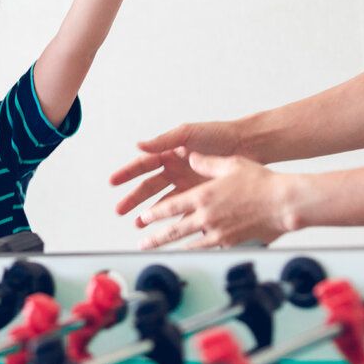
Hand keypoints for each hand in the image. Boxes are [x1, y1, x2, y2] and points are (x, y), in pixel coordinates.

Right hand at [110, 120, 248, 219]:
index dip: (127, 174)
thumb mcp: (188, 134)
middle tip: (120, 210)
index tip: (114, 182)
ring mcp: (188, 184)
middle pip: (149, 188)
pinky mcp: (201, 196)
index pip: (143, 165)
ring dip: (151, 213)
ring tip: (140, 225)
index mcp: (170, 154)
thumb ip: (163, 140)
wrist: (249, 145)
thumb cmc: (219, 135)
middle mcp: (177, 170)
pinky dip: (175, 220)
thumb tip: (140, 144)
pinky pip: (185, 210)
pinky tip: (166, 229)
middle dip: (134, 200)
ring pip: (164, 202)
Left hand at [135, 154, 290, 249]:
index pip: (169, 207)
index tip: (143, 217)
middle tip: (143, 243)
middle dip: (155, 238)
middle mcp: (206, 216)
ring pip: (188, 242)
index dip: (153, 214)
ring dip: (171, 246)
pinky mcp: (230, 241)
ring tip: (159, 251)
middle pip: (173, 230)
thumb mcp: (230, 164)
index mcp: (202, 196)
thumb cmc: (261, 182)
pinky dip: (196, 248)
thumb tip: (191, 156)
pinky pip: (207, 246)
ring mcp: (217, 232)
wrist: (283, 203)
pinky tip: (191, 249)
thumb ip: (206, 162)